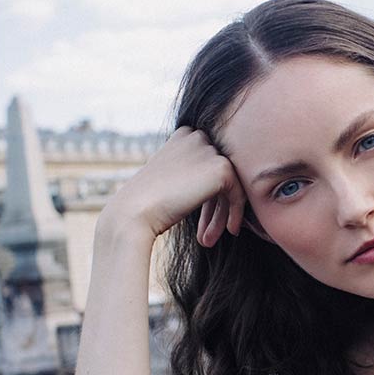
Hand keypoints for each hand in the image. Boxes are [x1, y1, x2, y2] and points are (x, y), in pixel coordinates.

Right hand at [107, 126, 247, 244]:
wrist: (134, 212)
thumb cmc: (146, 202)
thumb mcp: (169, 179)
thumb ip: (191, 175)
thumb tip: (219, 192)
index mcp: (183, 135)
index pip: (206, 164)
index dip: (207, 195)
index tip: (202, 221)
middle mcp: (197, 136)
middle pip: (219, 174)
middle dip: (215, 206)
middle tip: (208, 234)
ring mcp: (210, 150)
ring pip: (230, 185)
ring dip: (223, 213)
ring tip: (210, 239)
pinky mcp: (221, 167)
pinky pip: (239, 192)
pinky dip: (236, 213)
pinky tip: (230, 231)